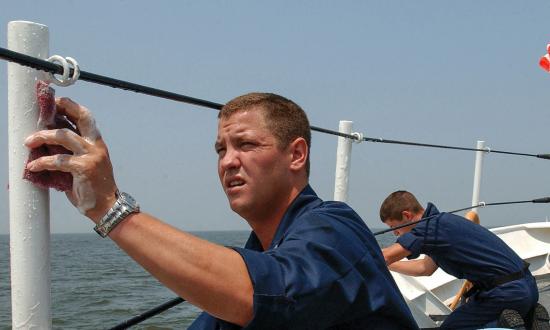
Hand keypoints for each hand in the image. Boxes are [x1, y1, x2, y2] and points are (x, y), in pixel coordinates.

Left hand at [24, 97, 117, 222]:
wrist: (106, 206)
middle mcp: (96, 145)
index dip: (70, 106)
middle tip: (43, 112)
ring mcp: (91, 155)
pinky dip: (42, 162)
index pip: (85, 117)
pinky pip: (58, 160)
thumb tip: (47, 141)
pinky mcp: (84, 168)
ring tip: (28, 142)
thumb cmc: (92, 186)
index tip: (53, 102)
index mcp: (96, 142)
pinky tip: (33, 166)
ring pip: (64, 136)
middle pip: (81, 117)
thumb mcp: (83, 163)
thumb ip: (70, 151)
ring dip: (43, 137)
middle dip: (61, 109)